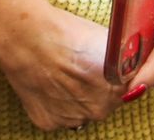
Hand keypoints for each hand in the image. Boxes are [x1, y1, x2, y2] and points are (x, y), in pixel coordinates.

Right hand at [0, 2, 124, 130]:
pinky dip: (52, 103)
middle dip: (92, 88)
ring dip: (73, 97)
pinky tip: (45, 82)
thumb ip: (121, 59)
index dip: (111, 76)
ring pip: (80, 111)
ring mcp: (75, 119)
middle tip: (75, 67)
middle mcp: (100, 110)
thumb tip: (127, 61)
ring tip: (57, 73)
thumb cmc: (63, 30)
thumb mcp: (105, 39)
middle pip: (102, 103)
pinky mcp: (50, 122)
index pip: (124, 89)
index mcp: (119, 89)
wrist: (26, 36)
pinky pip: (57, 116)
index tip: (99, 66)